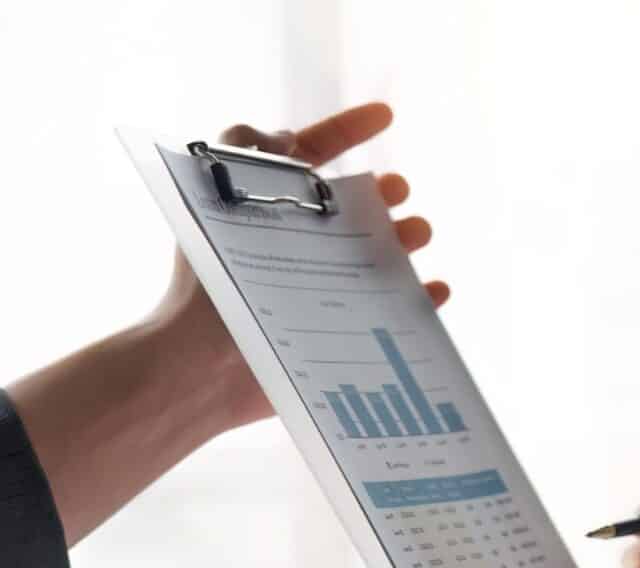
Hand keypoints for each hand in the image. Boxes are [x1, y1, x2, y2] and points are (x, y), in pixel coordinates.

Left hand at [143, 104, 447, 436]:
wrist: (201, 376)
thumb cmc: (199, 292)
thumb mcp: (206, 208)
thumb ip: (241, 159)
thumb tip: (283, 136)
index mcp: (264, 212)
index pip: (307, 157)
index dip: (346, 130)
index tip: (387, 115)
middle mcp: (296, 247)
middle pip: (352, 208)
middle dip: (382, 193)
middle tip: (397, 190)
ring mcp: (322, 292)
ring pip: (379, 256)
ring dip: (405, 239)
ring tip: (418, 232)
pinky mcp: (342, 336)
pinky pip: (396, 314)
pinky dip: (421, 301)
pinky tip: (435, 290)